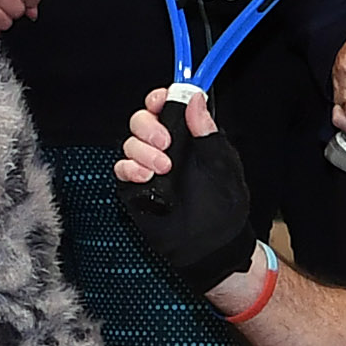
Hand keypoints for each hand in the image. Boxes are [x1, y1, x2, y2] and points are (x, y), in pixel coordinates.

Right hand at [114, 90, 261, 294]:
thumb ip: (207, 132)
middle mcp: (166, 149)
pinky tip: (145, 177)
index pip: (166, 107)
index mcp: (188, 138)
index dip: (160, 99)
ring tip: (162, 169)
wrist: (211, 245)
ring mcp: (149, 168)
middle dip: (148, 127)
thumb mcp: (222, 164)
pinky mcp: (135, 189)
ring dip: (142, 150)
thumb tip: (196, 99)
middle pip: (142, 120)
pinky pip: (122, 169)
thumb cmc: (223, 207)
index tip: (161, 102)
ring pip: (129, 143)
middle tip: (166, 143)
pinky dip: (130, 168)